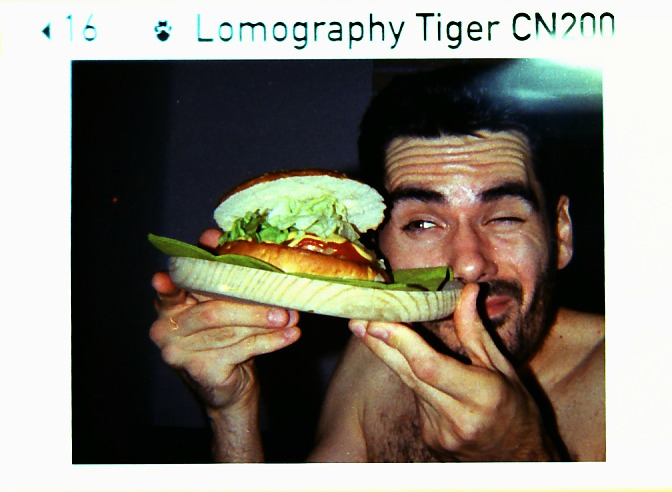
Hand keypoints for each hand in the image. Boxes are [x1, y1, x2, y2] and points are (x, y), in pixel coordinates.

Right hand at [149, 229, 300, 410]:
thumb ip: (219, 273)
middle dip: (252, 307)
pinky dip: (271, 341)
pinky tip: (290, 335)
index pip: (169, 289)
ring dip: (265, 323)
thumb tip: (213, 235)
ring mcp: (180, 354)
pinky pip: (242, 350)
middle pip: (212, 312)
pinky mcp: (201, 371)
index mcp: (168, 306)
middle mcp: (166, 329)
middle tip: (283, 306)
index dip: (171, 283)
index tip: (164, 277)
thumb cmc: (225, 335)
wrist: (229, 386)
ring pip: (230, 331)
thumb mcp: (221, 302)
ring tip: (291, 317)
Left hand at [348, 283, 557, 460]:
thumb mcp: (503, 368)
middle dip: (379, 344)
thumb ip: (476, 332)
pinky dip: (413, 379)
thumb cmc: (517, 410)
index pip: (429, 367)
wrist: (519, 460)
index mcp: (482, 395)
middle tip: (356, 320)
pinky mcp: (429, 438)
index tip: (376, 322)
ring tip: (378, 330)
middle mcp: (456, 417)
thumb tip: (468, 291)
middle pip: (408, 374)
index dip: (400, 343)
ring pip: (409, 384)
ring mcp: (439, 432)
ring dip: (395, 358)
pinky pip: (415, 399)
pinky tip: (417, 369)